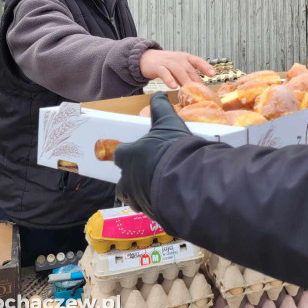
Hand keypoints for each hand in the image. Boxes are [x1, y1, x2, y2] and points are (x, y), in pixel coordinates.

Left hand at [115, 93, 191, 217]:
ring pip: (135, 198)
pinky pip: (151, 209)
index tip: (139, 151)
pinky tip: (170, 196)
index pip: (120, 154)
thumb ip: (160, 107)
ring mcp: (139, 199)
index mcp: (128, 156)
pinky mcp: (152, 213)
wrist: (187, 179)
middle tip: (150, 171)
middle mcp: (128, 179)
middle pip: (123, 182)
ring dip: (143, 193)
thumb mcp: (167, 121)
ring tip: (160, 186)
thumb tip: (159, 94)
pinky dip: (158, 204)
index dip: (129, 152)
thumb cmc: (172, 148)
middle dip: (133, 178)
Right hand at [140, 49, 214, 88]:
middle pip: (190, 69)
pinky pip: (165, 73)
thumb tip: (198, 89)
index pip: (198, 61)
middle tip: (202, 92)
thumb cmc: (166, 64)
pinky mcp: (158, 67)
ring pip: (179, 71)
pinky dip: (169, 79)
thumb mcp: (179, 67)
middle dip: (196, 80)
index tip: (213, 74)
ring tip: (190, 90)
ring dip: (185, 81)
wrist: (147, 58)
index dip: (206, 67)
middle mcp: (178, 59)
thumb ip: (188, 76)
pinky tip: (173, 86)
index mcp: (185, 58)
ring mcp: (168, 62)